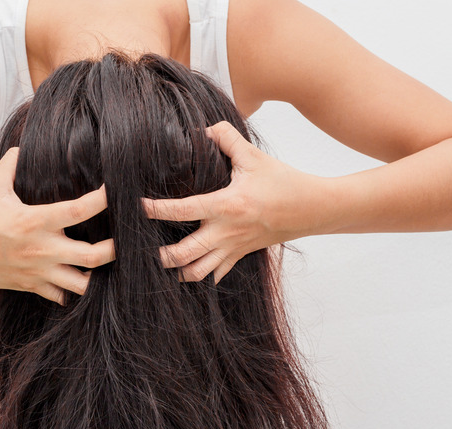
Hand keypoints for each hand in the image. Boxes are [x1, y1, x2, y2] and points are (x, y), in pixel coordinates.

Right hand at [0, 147, 114, 304]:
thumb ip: (11, 164)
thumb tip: (21, 147)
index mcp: (35, 221)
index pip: (80, 210)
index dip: (103, 200)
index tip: (116, 191)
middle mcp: (42, 249)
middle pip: (94, 256)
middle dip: (116, 249)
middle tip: (125, 239)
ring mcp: (37, 272)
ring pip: (82, 285)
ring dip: (97, 275)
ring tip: (105, 265)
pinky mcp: (29, 286)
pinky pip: (60, 296)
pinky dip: (72, 290)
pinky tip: (77, 278)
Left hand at [142, 121, 329, 282]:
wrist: (314, 209)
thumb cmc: (284, 182)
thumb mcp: (254, 155)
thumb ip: (226, 138)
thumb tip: (202, 129)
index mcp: (227, 205)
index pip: (182, 210)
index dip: (156, 210)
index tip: (138, 206)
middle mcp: (226, 231)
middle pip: (184, 253)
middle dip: (160, 256)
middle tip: (140, 249)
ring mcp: (233, 247)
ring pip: (197, 272)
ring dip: (176, 271)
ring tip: (160, 265)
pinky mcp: (241, 255)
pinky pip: (215, 275)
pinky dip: (198, 277)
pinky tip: (184, 273)